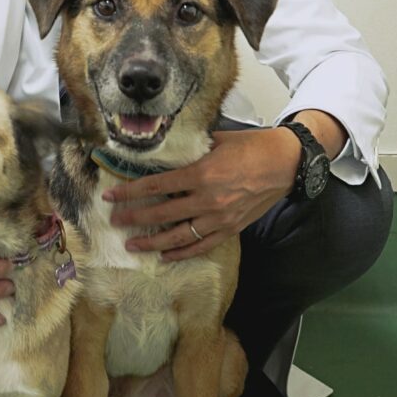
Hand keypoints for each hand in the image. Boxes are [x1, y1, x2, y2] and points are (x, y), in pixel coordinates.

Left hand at [102, 128, 301, 261]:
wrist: (284, 163)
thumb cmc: (251, 147)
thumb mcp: (216, 141)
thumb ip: (190, 151)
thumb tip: (166, 154)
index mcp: (201, 174)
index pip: (155, 186)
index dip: (130, 191)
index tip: (111, 195)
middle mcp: (207, 199)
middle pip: (162, 213)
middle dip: (134, 218)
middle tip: (114, 221)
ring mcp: (219, 218)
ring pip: (178, 236)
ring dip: (152, 242)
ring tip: (132, 245)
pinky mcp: (230, 229)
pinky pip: (201, 245)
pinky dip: (182, 252)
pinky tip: (165, 255)